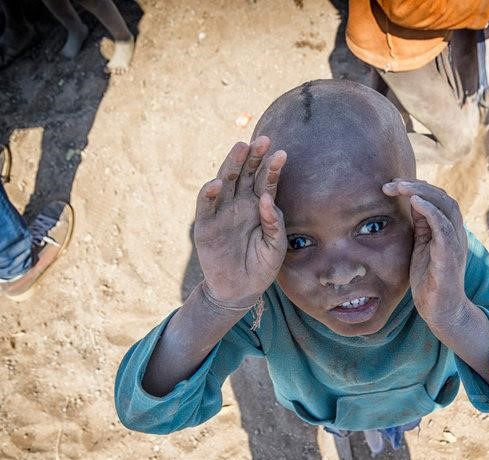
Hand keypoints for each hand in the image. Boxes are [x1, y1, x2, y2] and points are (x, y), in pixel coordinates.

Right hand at [195, 136, 287, 306]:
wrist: (241, 290)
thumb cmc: (262, 266)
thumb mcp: (275, 246)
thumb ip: (274, 223)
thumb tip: (266, 198)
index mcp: (259, 205)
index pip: (266, 181)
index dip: (272, 167)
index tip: (282, 153)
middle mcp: (240, 203)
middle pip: (246, 174)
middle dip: (253, 156)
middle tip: (262, 140)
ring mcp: (222, 211)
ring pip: (226, 182)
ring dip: (232, 165)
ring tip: (240, 148)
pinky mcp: (206, 225)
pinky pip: (206, 205)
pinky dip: (210, 193)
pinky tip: (218, 182)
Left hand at [382, 179, 468, 329]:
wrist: (441, 311)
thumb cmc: (430, 280)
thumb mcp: (422, 246)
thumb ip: (421, 225)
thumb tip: (412, 201)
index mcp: (449, 230)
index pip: (438, 199)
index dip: (418, 187)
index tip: (394, 184)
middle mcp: (456, 234)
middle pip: (443, 198)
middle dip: (418, 186)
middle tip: (393, 183)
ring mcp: (455, 245)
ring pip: (446, 208)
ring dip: (423, 193)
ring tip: (401, 186)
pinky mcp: (449, 258)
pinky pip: (444, 229)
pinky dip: (431, 212)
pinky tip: (416, 203)